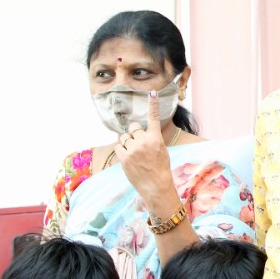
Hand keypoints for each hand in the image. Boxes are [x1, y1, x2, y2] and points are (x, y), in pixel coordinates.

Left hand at [117, 93, 179, 212]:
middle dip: (133, 134)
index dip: (153, 104)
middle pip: (133, 128)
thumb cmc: (160, 168)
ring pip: (123, 138)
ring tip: (134, 154)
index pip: (154, 118)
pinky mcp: (124, 158)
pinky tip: (128, 158)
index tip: (152, 93)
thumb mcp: (161, 150)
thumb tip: (136, 133)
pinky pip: (118, 146)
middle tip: (138, 144)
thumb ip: (151, 139)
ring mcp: (133, 149)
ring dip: (127, 143)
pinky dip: (121, 150)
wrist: (156, 186)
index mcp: (156, 138)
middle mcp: (144, 141)